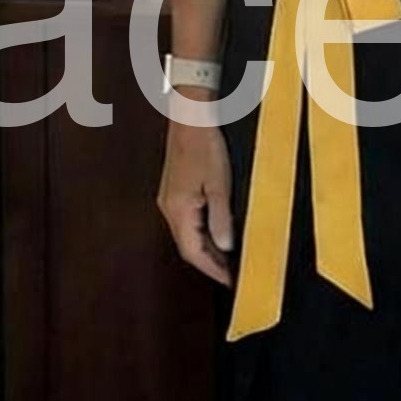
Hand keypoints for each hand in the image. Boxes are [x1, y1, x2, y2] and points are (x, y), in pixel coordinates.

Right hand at [157, 97, 234, 285]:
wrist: (189, 119)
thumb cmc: (204, 147)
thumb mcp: (220, 184)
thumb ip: (222, 218)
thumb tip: (226, 247)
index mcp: (178, 210)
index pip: (192, 252)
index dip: (211, 269)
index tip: (229, 281)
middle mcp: (168, 208)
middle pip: (187, 246)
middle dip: (209, 263)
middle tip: (231, 274)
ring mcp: (169, 200)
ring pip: (186, 235)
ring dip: (205, 248)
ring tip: (228, 258)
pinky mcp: (174, 192)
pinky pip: (186, 221)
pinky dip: (201, 233)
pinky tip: (216, 232)